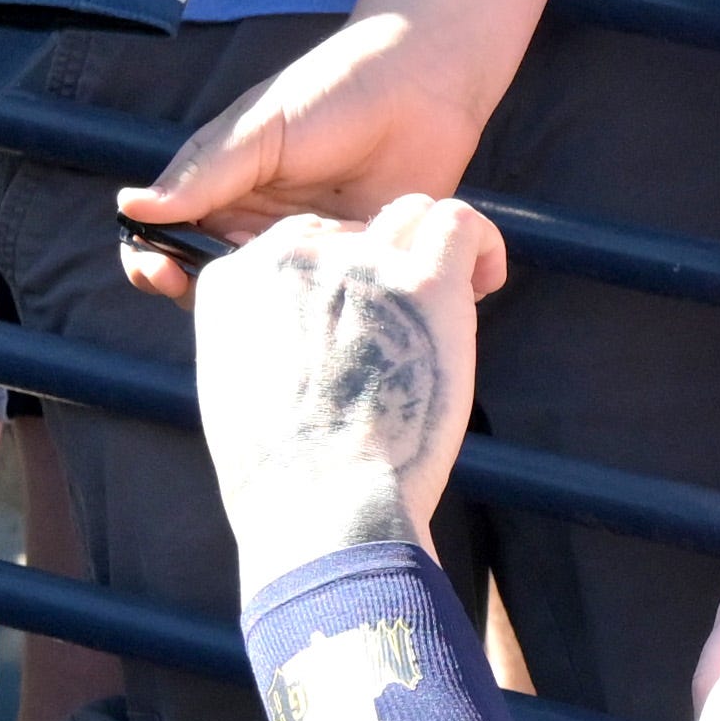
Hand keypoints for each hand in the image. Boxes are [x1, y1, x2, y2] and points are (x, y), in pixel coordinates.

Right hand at [120, 15, 494, 293]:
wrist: (421, 84)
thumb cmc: (333, 91)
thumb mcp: (260, 130)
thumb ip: (204, 173)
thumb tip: (131, 206)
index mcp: (223, 195)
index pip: (168, 241)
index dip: (152, 264)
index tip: (158, 275)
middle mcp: (260, 230)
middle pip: (217, 285)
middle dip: (210, 299)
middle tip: (221, 296)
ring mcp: (311, 253)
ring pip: (276, 304)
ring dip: (276, 307)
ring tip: (289, 283)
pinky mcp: (361, 265)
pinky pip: (339, 301)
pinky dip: (335, 308)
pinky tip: (338, 291)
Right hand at [186, 195, 505, 574]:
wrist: (322, 506)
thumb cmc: (284, 476)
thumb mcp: (236, 395)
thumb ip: (261, 342)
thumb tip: (299, 337)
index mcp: (234, 280)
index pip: (294, 245)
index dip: (332, 282)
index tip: (352, 327)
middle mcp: (291, 255)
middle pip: (351, 231)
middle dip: (378, 272)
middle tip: (398, 334)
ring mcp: (359, 264)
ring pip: (407, 214)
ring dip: (428, 252)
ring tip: (446, 300)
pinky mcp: (423, 282)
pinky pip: (461, 223)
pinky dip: (482, 245)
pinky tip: (485, 281)